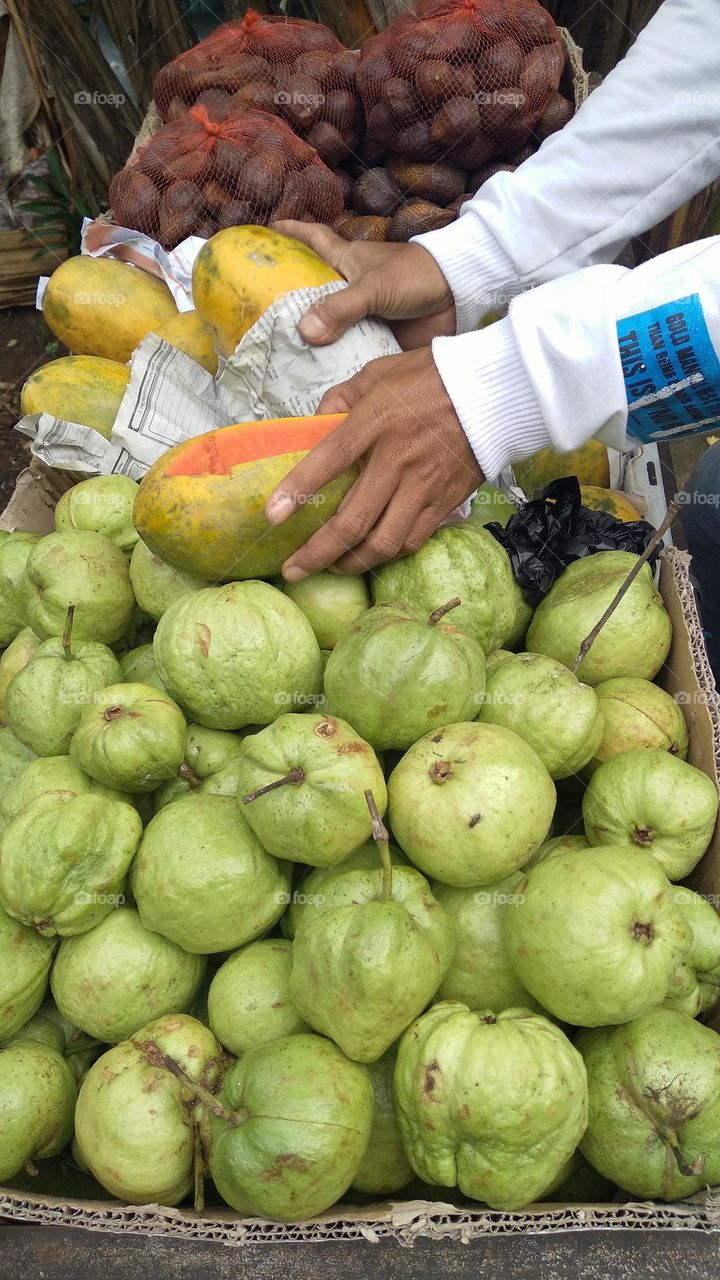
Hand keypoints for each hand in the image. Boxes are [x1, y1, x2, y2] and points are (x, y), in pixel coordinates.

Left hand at [265, 348, 482, 577]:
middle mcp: (398, 459)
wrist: (494, 391)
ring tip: (330, 569)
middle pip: (352, 520)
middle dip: (317, 553)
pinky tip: (368, 556)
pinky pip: (412, 541)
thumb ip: (339, 400)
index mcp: (376, 422)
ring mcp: (424, 485)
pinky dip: (386, 556)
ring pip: (383, 543)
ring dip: (351, 563)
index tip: (272, 516)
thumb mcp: (377, 374)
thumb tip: (311, 427)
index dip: (298, 491)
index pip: (329, 460)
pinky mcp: (445, 501)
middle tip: (293, 570)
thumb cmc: (430, 377)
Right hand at [273, 220, 455, 349]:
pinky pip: (351, 353)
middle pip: (313, 294)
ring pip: (329, 329)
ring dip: (312, 343)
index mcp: (347, 262)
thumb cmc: (416, 275)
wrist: (458, 296)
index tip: (269, 229)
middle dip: (290, 305)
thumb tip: (305, 332)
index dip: (293, 233)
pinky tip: (316, 381)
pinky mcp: (377, 339)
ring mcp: (363, 316)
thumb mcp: (373, 287)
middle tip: (259, 320)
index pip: (315, 240)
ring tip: (279, 361)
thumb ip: (341, 308)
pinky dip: (337, 364)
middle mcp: (350, 288)